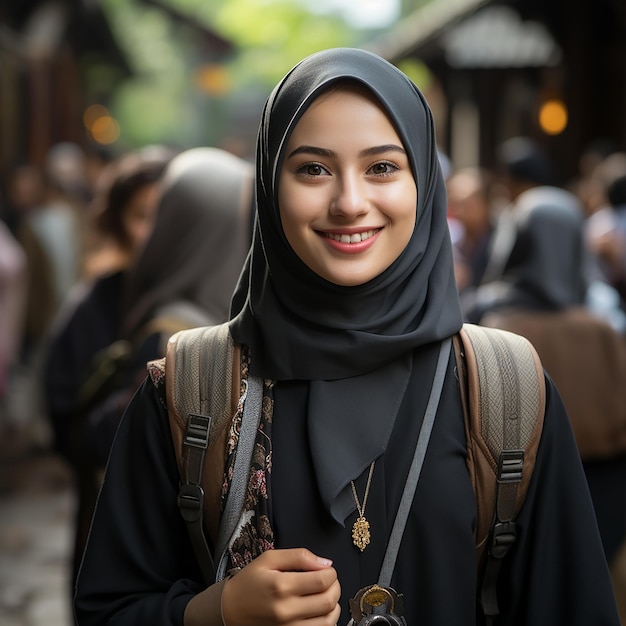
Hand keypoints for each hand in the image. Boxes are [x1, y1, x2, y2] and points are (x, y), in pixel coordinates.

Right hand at [221, 548, 340, 625]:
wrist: (229, 610)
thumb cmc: (249, 582)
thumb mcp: (269, 559)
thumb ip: (299, 556)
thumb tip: (325, 562)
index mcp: (281, 586)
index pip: (322, 580)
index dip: (331, 572)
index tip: (327, 569)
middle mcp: (286, 610)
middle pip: (328, 601)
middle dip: (335, 587)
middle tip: (330, 580)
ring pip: (328, 621)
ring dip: (334, 606)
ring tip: (326, 595)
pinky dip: (326, 621)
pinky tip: (319, 611)